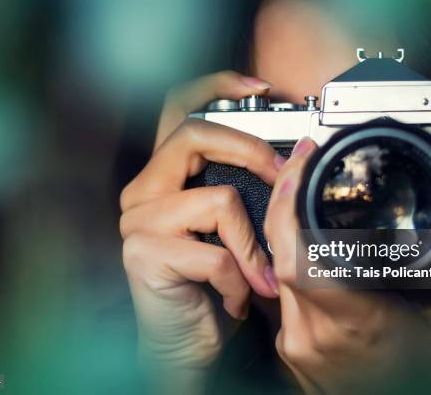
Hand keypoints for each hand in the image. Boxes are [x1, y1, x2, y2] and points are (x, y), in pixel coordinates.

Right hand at [119, 71, 279, 390]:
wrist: (189, 343)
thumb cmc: (214, 285)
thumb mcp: (234, 230)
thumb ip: (248, 190)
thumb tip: (292, 158)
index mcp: (164, 177)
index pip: (177, 109)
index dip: (214, 86)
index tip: (259, 87)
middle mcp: (143, 191)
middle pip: (193, 134)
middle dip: (249, 151)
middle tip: (279, 177)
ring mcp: (138, 222)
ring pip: (219, 200)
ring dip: (252, 245)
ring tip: (256, 276)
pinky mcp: (143, 255)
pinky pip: (215, 254)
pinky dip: (238, 280)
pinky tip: (233, 299)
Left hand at [264, 137, 430, 393]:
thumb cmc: (426, 386)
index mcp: (356, 323)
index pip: (299, 257)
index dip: (290, 206)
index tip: (302, 166)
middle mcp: (313, 333)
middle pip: (279, 251)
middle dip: (284, 199)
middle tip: (301, 165)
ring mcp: (295, 342)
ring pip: (276, 268)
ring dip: (285, 227)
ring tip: (302, 193)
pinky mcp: (289, 347)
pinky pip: (280, 291)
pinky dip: (291, 259)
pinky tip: (306, 242)